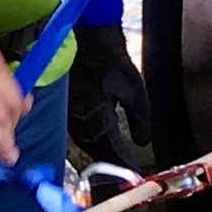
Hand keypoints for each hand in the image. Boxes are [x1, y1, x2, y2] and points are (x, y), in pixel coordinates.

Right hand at [66, 18, 152, 175]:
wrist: (88, 40)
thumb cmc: (112, 61)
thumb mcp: (135, 90)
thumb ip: (140, 120)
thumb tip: (142, 142)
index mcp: (98, 115)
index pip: (111, 148)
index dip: (124, 162)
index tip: (135, 171)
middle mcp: (82, 120)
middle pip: (96, 150)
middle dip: (111, 162)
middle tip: (125, 171)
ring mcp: (72, 115)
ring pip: (86, 143)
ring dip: (101, 153)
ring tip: (115, 159)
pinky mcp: (69, 109)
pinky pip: (81, 132)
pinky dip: (93, 140)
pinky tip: (101, 141)